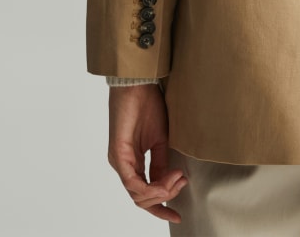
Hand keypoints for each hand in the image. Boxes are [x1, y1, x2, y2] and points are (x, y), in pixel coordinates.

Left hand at [107, 83, 187, 222]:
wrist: (138, 85)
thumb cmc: (148, 105)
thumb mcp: (160, 139)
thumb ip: (161, 163)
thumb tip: (170, 183)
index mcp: (133, 162)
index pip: (145, 194)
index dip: (161, 207)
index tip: (178, 214)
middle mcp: (124, 166)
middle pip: (141, 199)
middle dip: (164, 198)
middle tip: (182, 183)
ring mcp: (119, 162)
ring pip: (136, 195)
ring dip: (160, 192)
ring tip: (178, 178)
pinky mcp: (118, 155)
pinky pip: (131, 182)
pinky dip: (149, 187)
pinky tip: (165, 181)